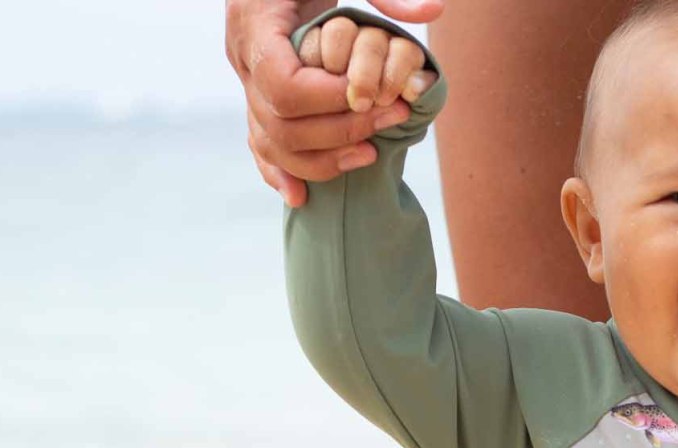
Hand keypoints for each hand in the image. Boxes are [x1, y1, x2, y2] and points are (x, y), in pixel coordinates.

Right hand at [226, 0, 444, 207]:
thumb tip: (436, 10)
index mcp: (257, 21)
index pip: (284, 86)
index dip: (329, 103)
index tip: (370, 98)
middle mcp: (242, 54)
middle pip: (281, 123)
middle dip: (339, 132)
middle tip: (390, 123)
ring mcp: (243, 78)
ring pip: (270, 143)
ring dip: (321, 160)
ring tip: (370, 155)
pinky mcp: (251, 93)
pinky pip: (257, 142)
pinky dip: (279, 172)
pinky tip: (302, 198)